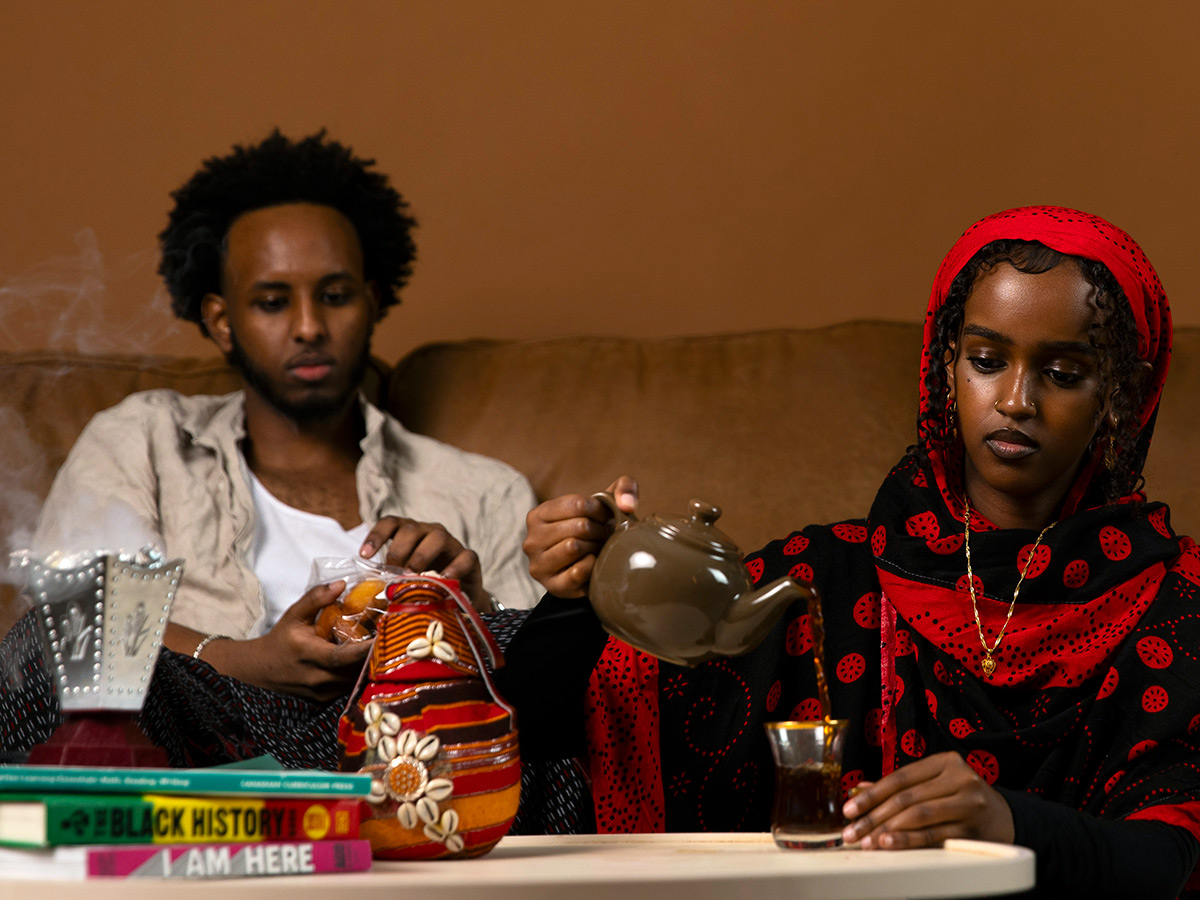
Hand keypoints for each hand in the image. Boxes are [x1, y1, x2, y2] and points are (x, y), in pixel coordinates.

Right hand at [178, 581, 372, 702]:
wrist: (261, 671)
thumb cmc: (281, 640)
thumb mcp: (294, 615)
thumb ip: (317, 598)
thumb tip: (342, 584)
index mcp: (311, 656)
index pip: (344, 656)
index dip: (367, 649)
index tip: (387, 635)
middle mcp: (319, 678)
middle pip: (357, 670)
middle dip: (377, 656)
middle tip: (395, 638)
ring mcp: (325, 693)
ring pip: (357, 681)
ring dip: (372, 666)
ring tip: (387, 647)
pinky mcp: (328, 700)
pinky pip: (351, 687)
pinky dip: (362, 674)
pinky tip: (371, 660)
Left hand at [360, 516, 486, 611]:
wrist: (458, 596)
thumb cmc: (425, 584)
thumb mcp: (404, 578)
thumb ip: (388, 579)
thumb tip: (365, 594)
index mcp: (410, 534)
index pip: (391, 523)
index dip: (376, 535)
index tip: (365, 555)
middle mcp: (430, 532)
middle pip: (411, 529)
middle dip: (398, 550)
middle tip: (392, 573)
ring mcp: (451, 543)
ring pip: (437, 537)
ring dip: (422, 556)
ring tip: (413, 575)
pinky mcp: (470, 558)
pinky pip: (464, 557)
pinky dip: (454, 568)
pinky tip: (444, 581)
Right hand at [523, 476, 638, 596]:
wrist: (587, 568)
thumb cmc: (594, 530)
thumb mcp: (605, 504)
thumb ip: (624, 488)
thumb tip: (627, 504)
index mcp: (537, 515)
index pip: (577, 504)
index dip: (600, 511)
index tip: (603, 518)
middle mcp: (531, 539)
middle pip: (579, 526)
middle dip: (599, 530)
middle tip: (602, 536)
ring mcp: (538, 564)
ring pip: (574, 547)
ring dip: (594, 547)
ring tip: (596, 548)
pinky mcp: (552, 585)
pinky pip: (578, 571)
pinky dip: (591, 566)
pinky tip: (592, 564)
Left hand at [840, 751, 1013, 848]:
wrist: (1005, 818)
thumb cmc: (961, 798)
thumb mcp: (934, 784)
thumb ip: (899, 787)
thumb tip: (858, 790)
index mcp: (946, 762)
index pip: (901, 778)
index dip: (872, 794)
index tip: (848, 809)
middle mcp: (960, 778)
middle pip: (907, 798)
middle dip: (874, 816)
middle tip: (852, 832)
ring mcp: (969, 803)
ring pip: (919, 816)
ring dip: (888, 830)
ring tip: (867, 842)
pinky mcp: (974, 829)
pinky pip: (935, 835)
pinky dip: (909, 840)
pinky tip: (890, 844)